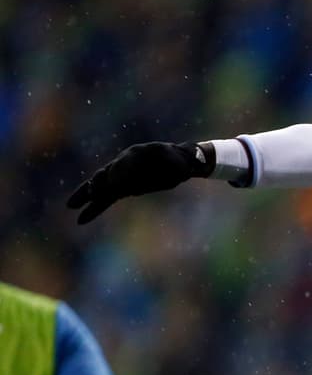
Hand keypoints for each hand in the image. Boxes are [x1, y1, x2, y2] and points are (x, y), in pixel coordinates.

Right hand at [67, 141, 211, 223]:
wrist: (178, 162)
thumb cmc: (176, 160)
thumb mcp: (174, 162)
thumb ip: (164, 164)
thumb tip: (149, 176)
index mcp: (135, 154)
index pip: (121, 166)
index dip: (117, 176)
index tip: (112, 187)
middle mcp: (123, 164)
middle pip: (104, 176)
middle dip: (95, 186)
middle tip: (88, 196)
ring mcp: (121, 177)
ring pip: (100, 188)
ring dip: (86, 197)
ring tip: (71, 206)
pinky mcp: (123, 189)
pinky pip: (106, 199)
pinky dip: (94, 208)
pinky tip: (82, 219)